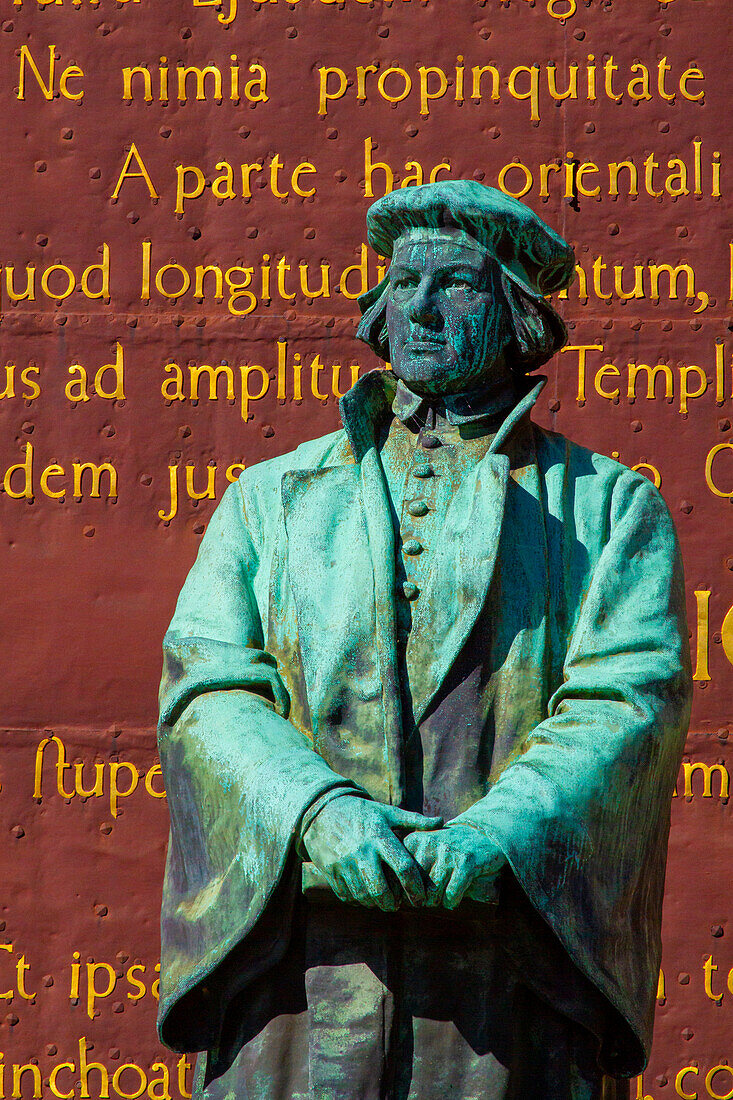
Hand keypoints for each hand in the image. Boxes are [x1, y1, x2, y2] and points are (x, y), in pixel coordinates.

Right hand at [301, 796, 442, 910]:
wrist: (321, 810)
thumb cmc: (361, 813)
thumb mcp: (386, 813)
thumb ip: (414, 820)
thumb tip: (440, 821)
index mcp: (380, 837)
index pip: (404, 867)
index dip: (416, 886)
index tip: (421, 897)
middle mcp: (362, 851)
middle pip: (381, 890)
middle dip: (393, 903)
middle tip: (398, 904)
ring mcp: (344, 863)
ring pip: (363, 896)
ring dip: (375, 904)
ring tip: (382, 901)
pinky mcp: (330, 871)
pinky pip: (347, 896)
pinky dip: (357, 901)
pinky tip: (364, 895)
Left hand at [403, 824, 505, 908]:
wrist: (480, 835)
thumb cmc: (445, 850)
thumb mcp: (423, 850)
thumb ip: (407, 870)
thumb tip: (396, 898)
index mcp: (413, 840)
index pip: (401, 878)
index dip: (408, 891)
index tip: (417, 891)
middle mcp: (429, 842)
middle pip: (416, 888)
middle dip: (424, 898)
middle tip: (432, 894)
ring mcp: (448, 851)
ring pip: (433, 894)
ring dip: (439, 900)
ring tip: (444, 893)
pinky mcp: (465, 862)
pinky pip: (451, 895)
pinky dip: (452, 902)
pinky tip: (455, 895)